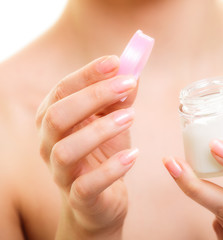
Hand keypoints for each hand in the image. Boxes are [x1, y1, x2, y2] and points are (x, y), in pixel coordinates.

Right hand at [36, 55, 137, 238]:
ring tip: (131, 116)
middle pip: (57, 116)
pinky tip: (132, 155)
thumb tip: (133, 74)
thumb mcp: (113, 124)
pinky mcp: (79, 198)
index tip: (116, 62)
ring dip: (100, 130)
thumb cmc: (103, 155)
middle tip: (127, 85)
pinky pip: (87, 185)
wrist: (101, 200)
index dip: (87, 74)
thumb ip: (119, 100)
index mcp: (54, 121)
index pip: (62, 91)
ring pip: (66, 150)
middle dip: (93, 97)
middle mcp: (49, 145)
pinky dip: (111, 168)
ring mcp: (61, 173)